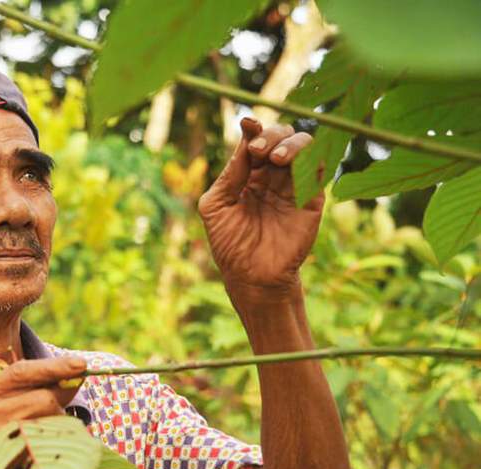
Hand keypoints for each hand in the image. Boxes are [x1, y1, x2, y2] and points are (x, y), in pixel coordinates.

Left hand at [198, 118, 322, 295]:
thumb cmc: (229, 243)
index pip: (256, 141)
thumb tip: (245, 139)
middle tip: (259, 151)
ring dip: (292, 144)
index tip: (248, 123)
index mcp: (249, 174)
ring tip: (276, 159)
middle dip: (272, 135)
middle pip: (282, 137)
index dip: (254, 130)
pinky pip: (319, 171)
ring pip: (305, 146)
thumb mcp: (216, 205)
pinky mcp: (312, 199)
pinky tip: (293, 167)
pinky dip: (311, 159)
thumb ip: (230, 174)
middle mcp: (273, 175)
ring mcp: (294, 185)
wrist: (250, 276)